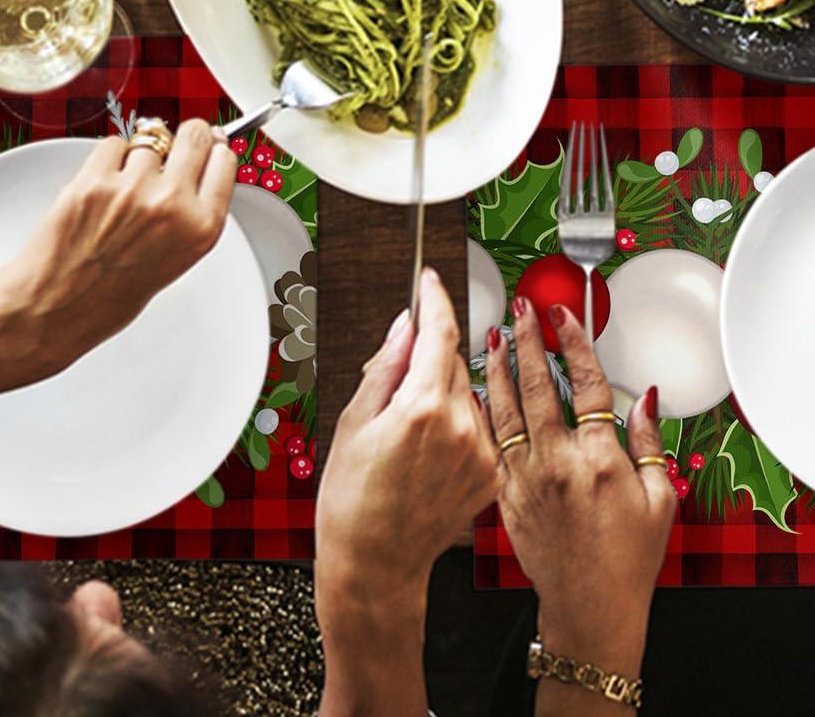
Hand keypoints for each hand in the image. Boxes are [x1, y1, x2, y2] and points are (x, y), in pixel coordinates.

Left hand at [0, 123, 235, 390]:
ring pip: (147, 141)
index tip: (207, 143)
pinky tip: (100, 190)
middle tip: (171, 145)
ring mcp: (132, 189)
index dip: (212, 148)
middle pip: (193, 135)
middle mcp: (171, 205)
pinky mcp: (94, 179)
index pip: (223, 160)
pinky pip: (112, 145)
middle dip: (184, 136)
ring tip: (121, 194)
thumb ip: (190, 213)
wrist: (56, 308)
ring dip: (137, 158)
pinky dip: (107, 160)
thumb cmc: (110, 295)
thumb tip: (197, 169)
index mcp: (200, 229)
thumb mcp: (174, 260)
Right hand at [314, 270, 498, 716]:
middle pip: (454, 362)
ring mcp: (482, 453)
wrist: (376, 563)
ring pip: (469, 394)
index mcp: (423, 407)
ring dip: (444, 392)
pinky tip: (427, 449)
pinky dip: (457, 423)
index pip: (440, 332)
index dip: (435, 298)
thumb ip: (387, 365)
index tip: (430, 280)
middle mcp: (462, 426)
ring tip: (408, 428)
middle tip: (395, 382)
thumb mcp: (355, 419)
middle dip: (429, 357)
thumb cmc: (352, 498)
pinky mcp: (490, 474)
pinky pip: (478, 426)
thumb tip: (407, 324)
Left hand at [484, 299, 673, 678]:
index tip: (563, 314)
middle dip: (527, 339)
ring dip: (497, 365)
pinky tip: (475, 385)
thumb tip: (642, 397)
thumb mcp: (660, 502)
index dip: (573, 342)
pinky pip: (488, 436)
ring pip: (504, 405)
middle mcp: (557, 461)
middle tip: (520, 308)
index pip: (586, 384)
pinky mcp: (503, 488)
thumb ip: (648, 445)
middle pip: (537, 384)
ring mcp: (525, 474)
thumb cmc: (626, 559)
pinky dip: (482, 406)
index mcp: (599, 460)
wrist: (588, 605)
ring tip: (491, 333)